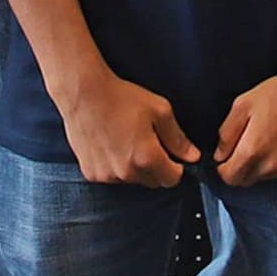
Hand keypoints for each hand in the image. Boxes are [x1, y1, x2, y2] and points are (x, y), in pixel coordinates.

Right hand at [57, 71, 198, 186]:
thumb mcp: (159, 111)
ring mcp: (106, 175)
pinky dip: (114, 167)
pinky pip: (111, 177)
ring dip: (134, 168)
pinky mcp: (91, 173)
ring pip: (131, 180)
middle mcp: (126, 172)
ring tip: (126, 142)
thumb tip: (192, 156)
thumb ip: (178, 138)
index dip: (176, 167)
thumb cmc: (121, 98)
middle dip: (156, 168)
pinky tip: (111, 145)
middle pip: (152, 182)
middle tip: (148, 143)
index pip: (172, 180)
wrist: (84, 93)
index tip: (171, 155)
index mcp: (147, 158)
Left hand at [215, 62, 276, 185]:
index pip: (229, 177)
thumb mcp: (242, 105)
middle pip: (247, 180)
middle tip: (248, 145)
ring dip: (263, 165)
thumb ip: (226, 134)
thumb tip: (220, 154)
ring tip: (271, 138)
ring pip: (266, 176)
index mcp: (253, 150)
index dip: (224, 168)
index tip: (226, 158)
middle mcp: (272, 165)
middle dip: (242, 167)